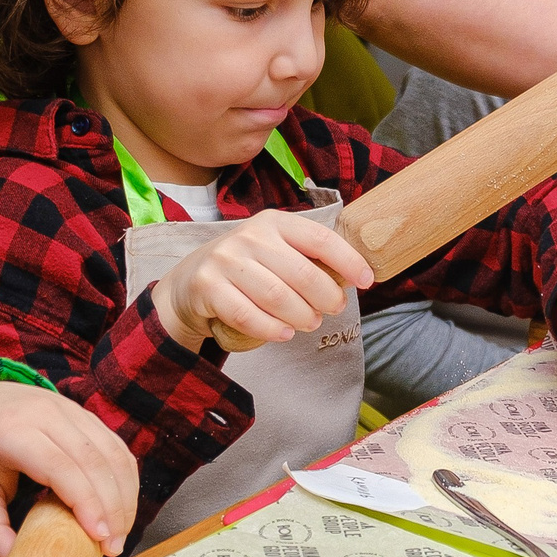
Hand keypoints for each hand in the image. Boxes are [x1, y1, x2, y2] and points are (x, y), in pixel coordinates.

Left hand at [0, 379, 136, 556]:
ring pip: (113, 453)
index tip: (99, 537)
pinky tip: (122, 506)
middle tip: (113, 546)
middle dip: (112, 508)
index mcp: (12, 431)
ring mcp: (71, 411)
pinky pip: (116, 446)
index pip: (61, 467)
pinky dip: (125, 478)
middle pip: (94, 461)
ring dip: (125, 495)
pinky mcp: (86, 415)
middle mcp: (47, 414)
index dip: (87, 502)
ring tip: (120, 532)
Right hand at [150, 209, 372, 350]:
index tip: (367, 281)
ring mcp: (226, 260)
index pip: (320, 238)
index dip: (348, 261)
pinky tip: (284, 334)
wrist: (189, 282)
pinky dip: (271, 329)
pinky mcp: (208, 287)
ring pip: (278, 297)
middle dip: (326, 297)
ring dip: (302, 316)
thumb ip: (306, 257)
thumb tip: (355, 276)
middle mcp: (250, 236)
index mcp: (274, 222)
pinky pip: (248, 315)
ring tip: (310, 324)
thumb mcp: (274, 250)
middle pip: (303, 273)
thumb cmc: (245, 268)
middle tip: (332, 310)